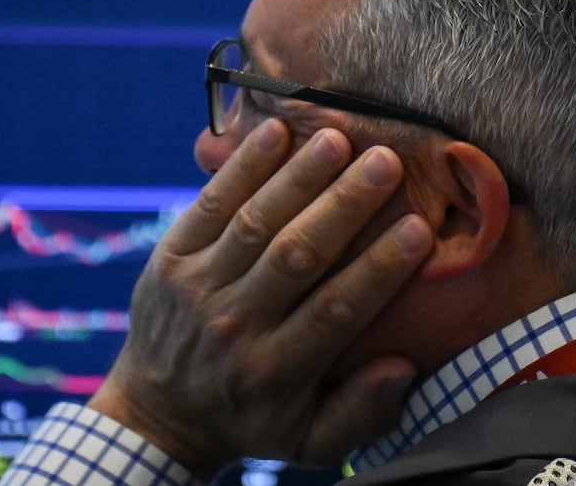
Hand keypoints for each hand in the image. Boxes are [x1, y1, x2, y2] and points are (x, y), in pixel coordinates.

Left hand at [87, 119, 434, 475]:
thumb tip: (402, 368)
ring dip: (298, 177)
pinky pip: (209, 206)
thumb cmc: (252, 421)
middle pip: (297, 256)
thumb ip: (361, 414)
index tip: (418, 228)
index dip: (379, 268)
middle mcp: (236, 326)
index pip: (336, 311)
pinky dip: (241, 167)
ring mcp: (197, 289)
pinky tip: (276, 132)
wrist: (158, 416)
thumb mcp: (309, 444)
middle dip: (344, 205)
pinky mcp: (169, 259)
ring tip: (339, 137)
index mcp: (277, 371)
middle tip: (386, 161)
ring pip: (255, 222)